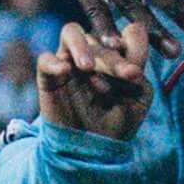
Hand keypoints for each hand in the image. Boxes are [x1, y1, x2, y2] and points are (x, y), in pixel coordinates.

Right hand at [33, 19, 152, 138]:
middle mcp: (94, 52)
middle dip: (114, 60)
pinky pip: (45, 59)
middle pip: (101, 39)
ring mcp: (70, 61)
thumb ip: (138, 66)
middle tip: (128, 76)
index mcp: (118, 54)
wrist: (90, 151)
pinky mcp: (49, 76)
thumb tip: (132, 32)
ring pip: (72, 33)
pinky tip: (65, 70)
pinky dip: (54, 62)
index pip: (125, 34)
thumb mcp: (138, 97)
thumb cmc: (117, 122)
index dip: (133, 43)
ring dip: (82, 47)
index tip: (136, 69)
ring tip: (87, 68)